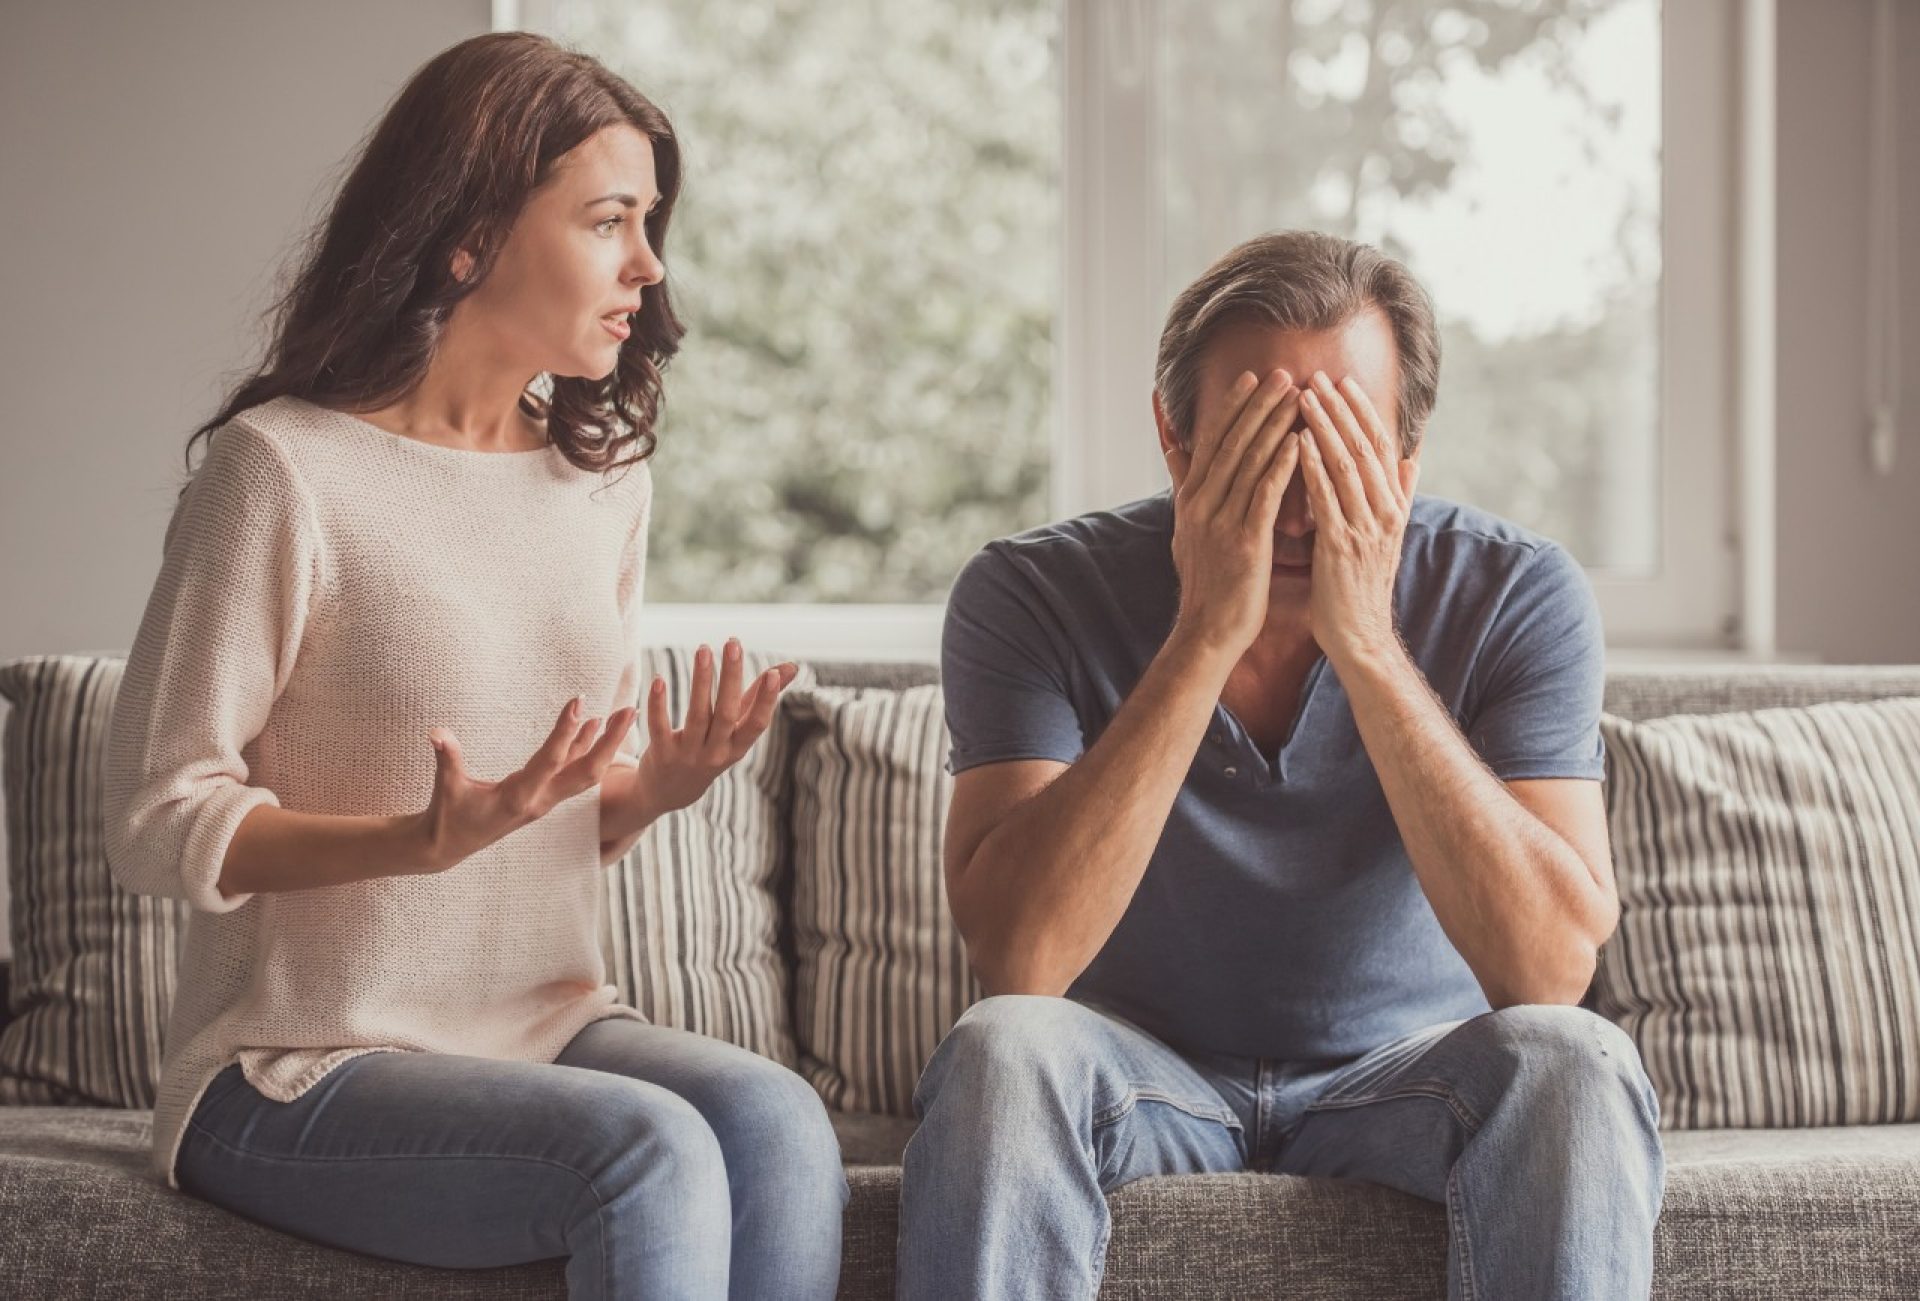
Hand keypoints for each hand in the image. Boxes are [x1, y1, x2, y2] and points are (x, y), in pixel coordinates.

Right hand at [419, 696, 636, 871]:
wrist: (449, 848)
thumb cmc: (447, 817)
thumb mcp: (446, 788)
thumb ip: (446, 759)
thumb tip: (435, 732)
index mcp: (518, 798)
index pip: (550, 762)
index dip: (565, 733)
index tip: (578, 703)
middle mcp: (540, 801)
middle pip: (587, 772)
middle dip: (611, 742)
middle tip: (629, 711)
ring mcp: (545, 801)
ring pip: (585, 773)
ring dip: (605, 744)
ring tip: (622, 713)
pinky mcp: (542, 798)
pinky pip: (572, 772)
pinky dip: (584, 749)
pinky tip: (594, 725)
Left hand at [631, 638, 800, 817]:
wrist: (670, 791)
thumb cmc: (712, 748)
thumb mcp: (738, 729)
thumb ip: (761, 696)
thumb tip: (793, 666)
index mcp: (738, 746)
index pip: (757, 724)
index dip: (766, 700)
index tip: (772, 672)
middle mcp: (716, 752)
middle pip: (727, 714)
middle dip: (731, 678)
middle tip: (733, 644)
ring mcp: (688, 754)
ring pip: (697, 716)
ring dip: (701, 682)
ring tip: (704, 649)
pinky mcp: (661, 753)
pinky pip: (660, 727)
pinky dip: (659, 704)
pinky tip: (659, 679)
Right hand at [1162, 368, 1304, 656]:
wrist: (1208, 630)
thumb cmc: (1206, 582)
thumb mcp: (1185, 528)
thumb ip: (1184, 484)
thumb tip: (1174, 451)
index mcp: (1192, 498)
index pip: (1211, 441)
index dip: (1231, 407)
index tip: (1250, 377)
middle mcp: (1202, 503)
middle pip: (1231, 442)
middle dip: (1256, 405)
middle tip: (1280, 373)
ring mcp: (1222, 521)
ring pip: (1249, 462)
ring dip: (1274, 425)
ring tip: (1296, 395)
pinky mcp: (1245, 541)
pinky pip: (1265, 494)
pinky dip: (1281, 465)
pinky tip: (1299, 441)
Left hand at [1296, 370, 1419, 665]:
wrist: (1360, 636)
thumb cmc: (1362, 585)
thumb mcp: (1387, 535)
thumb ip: (1399, 493)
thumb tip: (1412, 456)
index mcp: (1393, 505)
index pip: (1379, 446)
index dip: (1362, 411)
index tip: (1343, 381)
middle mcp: (1384, 511)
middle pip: (1364, 447)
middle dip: (1341, 409)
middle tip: (1319, 375)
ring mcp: (1366, 528)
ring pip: (1347, 466)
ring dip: (1325, 427)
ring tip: (1304, 396)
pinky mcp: (1342, 547)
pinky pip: (1328, 499)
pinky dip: (1314, 467)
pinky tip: (1299, 442)